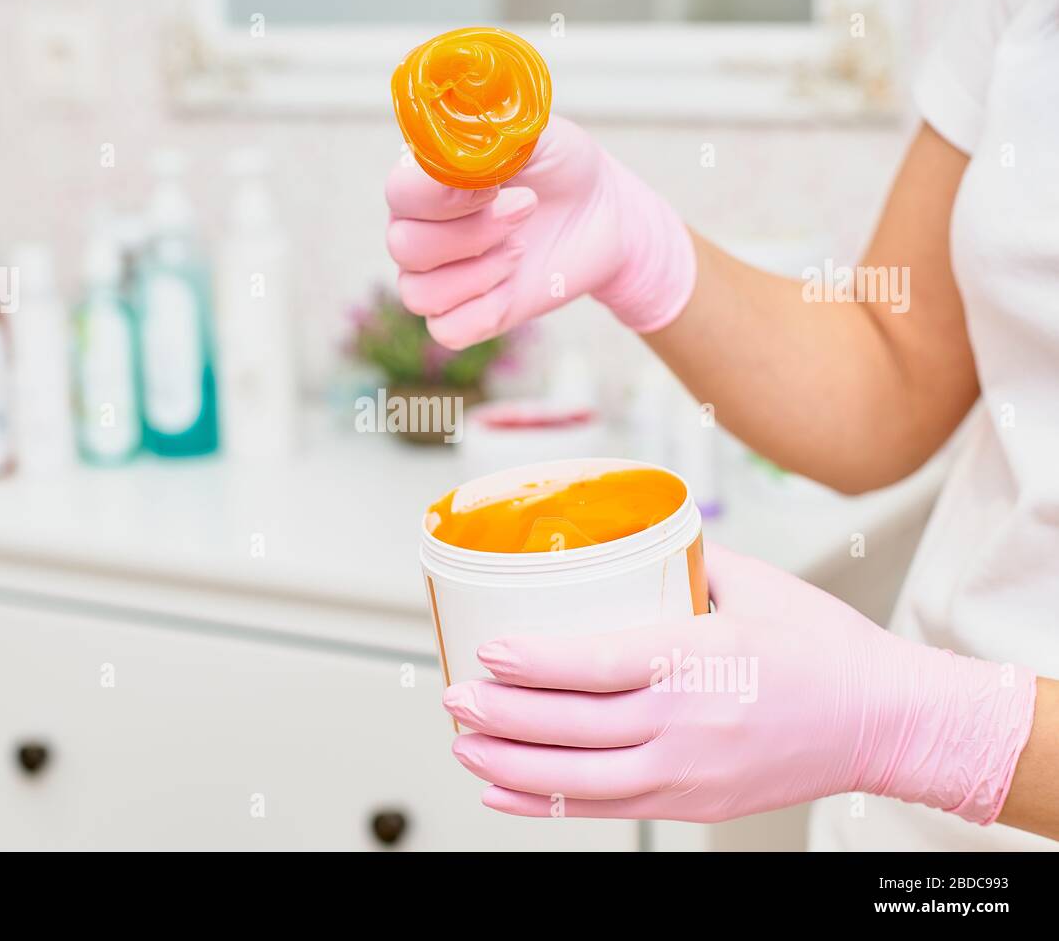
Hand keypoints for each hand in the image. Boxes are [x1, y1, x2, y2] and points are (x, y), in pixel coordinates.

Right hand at [385, 115, 695, 349]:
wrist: (605, 213)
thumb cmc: (562, 165)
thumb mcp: (536, 132)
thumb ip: (492, 128)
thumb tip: (459, 130)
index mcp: (425, 179)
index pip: (398, 193)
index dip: (441, 196)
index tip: (495, 183)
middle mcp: (420, 228)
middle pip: (404, 247)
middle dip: (471, 233)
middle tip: (525, 210)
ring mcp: (439, 275)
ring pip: (417, 294)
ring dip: (478, 273)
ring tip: (521, 248)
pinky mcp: (465, 315)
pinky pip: (447, 330)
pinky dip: (484, 311)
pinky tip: (514, 282)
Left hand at [444, 543, 1036, 823]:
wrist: (886, 723)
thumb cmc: (824, 650)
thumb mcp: (757, 585)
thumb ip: (687, 558)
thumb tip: (632, 531)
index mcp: (700, 659)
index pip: (599, 664)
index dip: (536, 662)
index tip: (489, 652)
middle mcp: (688, 723)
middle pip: (574, 725)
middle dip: (502, 716)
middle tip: (454, 698)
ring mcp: (689, 772)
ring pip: (578, 777)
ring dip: (511, 765)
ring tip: (463, 746)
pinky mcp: (693, 803)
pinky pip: (606, 809)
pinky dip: (547, 804)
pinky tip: (504, 794)